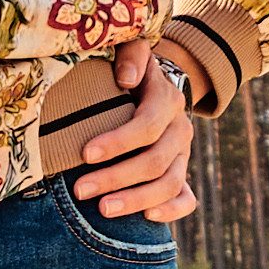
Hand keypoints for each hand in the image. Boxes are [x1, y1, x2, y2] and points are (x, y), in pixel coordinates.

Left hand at [69, 39, 197, 224]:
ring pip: (170, 184)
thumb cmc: (127, 70)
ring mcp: (183, 154)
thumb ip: (130, 55)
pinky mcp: (180, 173)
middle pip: (156, 161)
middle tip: (81, 190)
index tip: (86, 154)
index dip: (119, 142)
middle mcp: (180, 129)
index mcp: (167, 100)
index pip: (148, 125)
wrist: (150, 86)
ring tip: (103, 209)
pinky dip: (171, 211)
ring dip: (136, 200)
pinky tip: (146, 217)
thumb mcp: (130, 50)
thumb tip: (126, 78)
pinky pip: (186, 198)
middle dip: (117, 178)